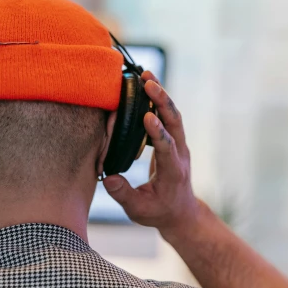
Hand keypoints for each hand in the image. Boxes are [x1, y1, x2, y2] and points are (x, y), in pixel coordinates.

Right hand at [103, 71, 201, 235]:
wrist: (180, 212)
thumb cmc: (158, 211)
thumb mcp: (139, 210)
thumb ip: (124, 194)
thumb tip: (108, 178)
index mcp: (172, 171)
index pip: (166, 147)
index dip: (158, 132)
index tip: (147, 116)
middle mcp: (179, 154)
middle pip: (175, 122)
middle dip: (163, 101)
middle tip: (148, 82)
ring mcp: (178, 145)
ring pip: (173, 115)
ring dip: (161, 94)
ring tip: (146, 75)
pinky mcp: (173, 140)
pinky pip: (169, 116)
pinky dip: (159, 100)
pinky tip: (146, 85)